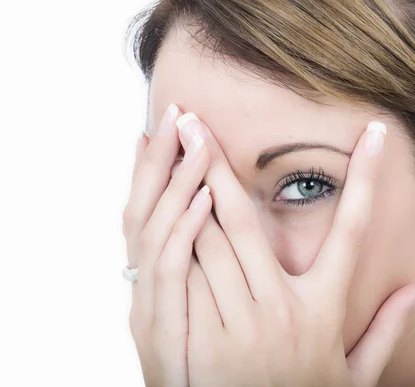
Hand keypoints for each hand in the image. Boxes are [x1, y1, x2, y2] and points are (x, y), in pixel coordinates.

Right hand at [122, 104, 214, 386]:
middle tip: (177, 113)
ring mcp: (151, 310)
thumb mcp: (184, 317)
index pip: (148, 213)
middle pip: (146, 211)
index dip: (152, 171)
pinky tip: (203, 198)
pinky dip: (181, 231)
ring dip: (172, 182)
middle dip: (159, 161)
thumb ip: (186, 271)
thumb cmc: (203, 371)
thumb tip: (209, 220)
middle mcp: (146, 290)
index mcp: (156, 282)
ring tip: (194, 136)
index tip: (166, 130)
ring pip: (153, 232)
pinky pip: (169, 274)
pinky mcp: (164, 334)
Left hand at [178, 114, 414, 386]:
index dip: (366, 179)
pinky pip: (183, 276)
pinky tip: (165, 201)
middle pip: (246, 222)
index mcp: (323, 310)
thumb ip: (391, 325)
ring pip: (206, 242)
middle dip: (220, 164)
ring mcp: (234, 325)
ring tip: (173, 144)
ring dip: (188, 188)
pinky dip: (174, 234)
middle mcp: (278, 310)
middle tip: (199, 119)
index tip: (372, 133)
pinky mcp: (198, 340)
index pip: (351, 231)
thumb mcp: (359, 372)